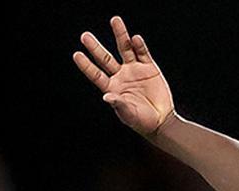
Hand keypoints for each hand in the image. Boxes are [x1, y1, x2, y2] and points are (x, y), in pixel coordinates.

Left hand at [73, 15, 174, 136]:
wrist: (161, 120)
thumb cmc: (142, 122)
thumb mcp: (129, 114)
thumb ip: (118, 104)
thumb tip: (106, 97)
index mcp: (112, 88)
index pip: (96, 74)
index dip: (86, 65)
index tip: (76, 54)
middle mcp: (121, 76)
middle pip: (105, 58)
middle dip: (95, 47)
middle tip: (84, 36)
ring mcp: (134, 70)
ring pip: (125, 49)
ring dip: (120, 35)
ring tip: (115, 20)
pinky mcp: (149, 67)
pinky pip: (143, 53)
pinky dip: (139, 46)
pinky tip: (135, 39)